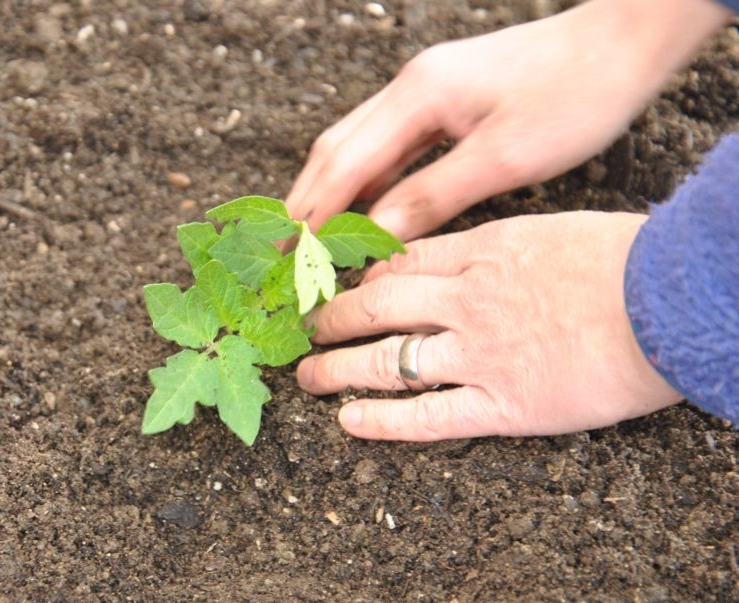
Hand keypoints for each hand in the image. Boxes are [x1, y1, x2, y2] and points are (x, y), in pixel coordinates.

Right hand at [286, 0, 729, 239]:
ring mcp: (424, 89)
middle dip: (305, 202)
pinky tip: (365, 210)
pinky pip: (387, 144)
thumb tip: (377, 237)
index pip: (343, 164)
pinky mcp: (443, 98)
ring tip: (312, 240)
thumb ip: (433, 195)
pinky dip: (366, 180)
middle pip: (335, 149)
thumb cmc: (576, 95)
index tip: (286, 256)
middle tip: (282, 252)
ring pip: (356, 145)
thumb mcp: (506, 158)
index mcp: (418, 97)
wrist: (623, 42)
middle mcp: (409, 87)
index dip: (311, 214)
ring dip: (331, 192)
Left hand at [296, 212, 680, 440]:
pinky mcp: (503, 403)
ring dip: (337, 369)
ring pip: (385, 359)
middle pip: (378, 305)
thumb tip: (472, 259)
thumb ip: (505, 248)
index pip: (402, 261)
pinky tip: (349, 421)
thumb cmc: (632, 260)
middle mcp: (467, 299)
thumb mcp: (557, 231)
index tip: (337, 286)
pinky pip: (426, 415)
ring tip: (308, 378)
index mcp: (484, 250)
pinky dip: (381, 420)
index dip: (361, 276)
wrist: (675, 299)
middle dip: (331, 318)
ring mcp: (479, 352)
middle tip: (303, 329)